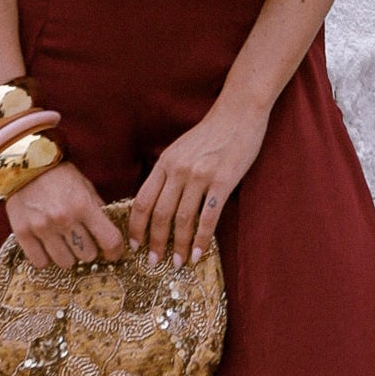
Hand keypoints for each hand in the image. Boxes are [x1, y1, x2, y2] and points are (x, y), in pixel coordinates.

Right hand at [1, 160, 126, 273]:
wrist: (24, 164)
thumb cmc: (58, 175)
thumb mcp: (85, 186)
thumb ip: (97, 209)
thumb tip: (109, 232)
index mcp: (84, 205)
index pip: (110, 240)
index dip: (115, 251)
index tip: (113, 253)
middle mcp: (64, 219)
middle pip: (88, 255)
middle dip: (88, 249)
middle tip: (82, 241)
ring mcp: (42, 227)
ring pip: (65, 263)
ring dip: (68, 256)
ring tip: (64, 244)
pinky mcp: (22, 233)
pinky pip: (40, 262)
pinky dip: (46, 258)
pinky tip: (46, 247)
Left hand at [130, 99, 270, 264]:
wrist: (239, 113)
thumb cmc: (211, 133)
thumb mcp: (181, 149)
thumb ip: (169, 173)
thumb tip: (158, 204)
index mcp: (165, 163)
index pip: (142, 201)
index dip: (136, 227)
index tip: (135, 245)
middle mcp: (178, 170)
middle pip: (160, 215)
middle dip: (155, 243)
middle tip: (154, 262)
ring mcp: (200, 176)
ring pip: (183, 219)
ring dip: (178, 246)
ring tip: (177, 263)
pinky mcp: (223, 181)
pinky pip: (208, 217)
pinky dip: (201, 239)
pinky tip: (198, 253)